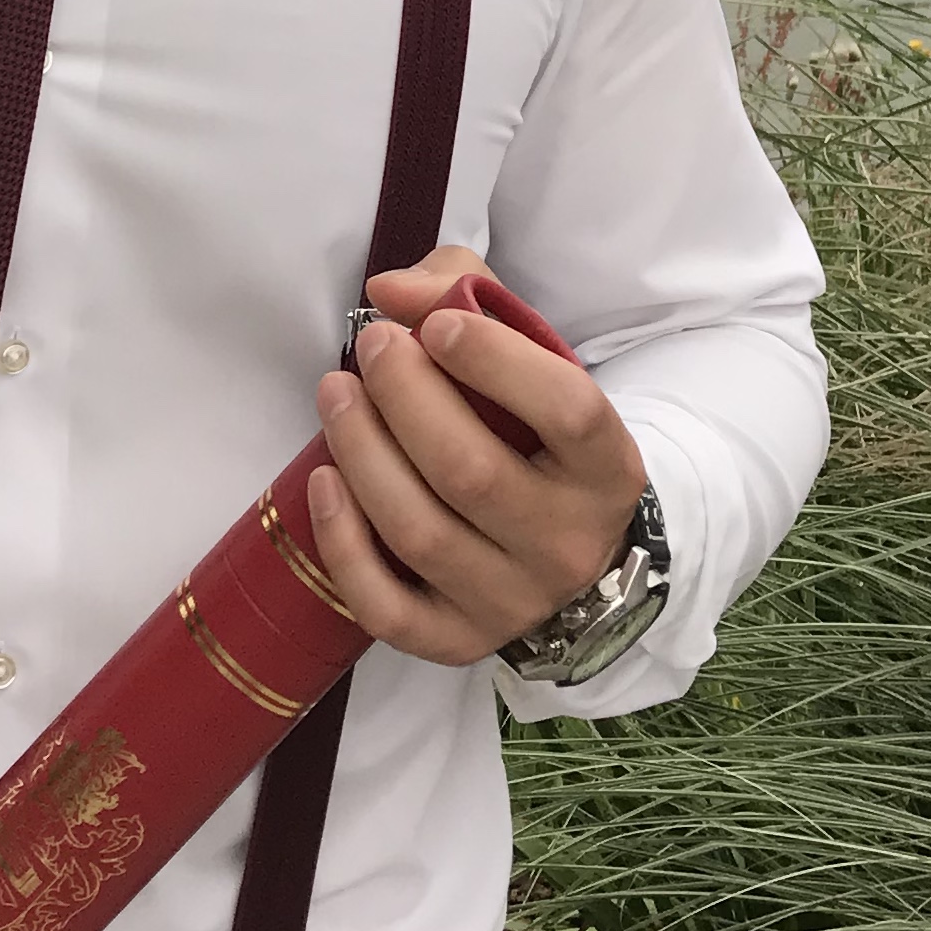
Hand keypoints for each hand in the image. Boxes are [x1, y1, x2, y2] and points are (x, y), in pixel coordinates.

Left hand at [307, 243, 648, 667]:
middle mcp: (569, 543)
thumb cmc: (531, 430)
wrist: (562, 543)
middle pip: (471, 472)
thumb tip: (387, 291)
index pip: (567, 411)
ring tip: (335, 392)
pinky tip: (323, 481)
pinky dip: (344, 544)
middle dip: (404, 397)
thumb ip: (462, 295)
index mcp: (607, 467)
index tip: (434, 326)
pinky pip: (388, 607)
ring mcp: (514, 601)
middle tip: (371, 347)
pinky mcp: (458, 640)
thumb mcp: (523, 354)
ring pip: (420, 533)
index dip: (496, 362)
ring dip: (361, 453)